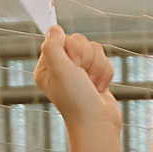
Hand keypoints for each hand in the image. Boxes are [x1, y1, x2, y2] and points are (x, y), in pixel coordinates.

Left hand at [34, 26, 121, 151]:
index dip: (72, 47)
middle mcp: (61, 68)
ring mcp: (79, 72)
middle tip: (83, 75)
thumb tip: (55, 28)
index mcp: (47, 67)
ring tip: (92, 84)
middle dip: (87, 58)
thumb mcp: (59, 68)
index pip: (60, 38)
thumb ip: (53, 45)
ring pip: (95, 50)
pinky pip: (105, 60)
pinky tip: (100, 88)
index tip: (74, 63)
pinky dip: (105, 74)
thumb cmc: (76, 99)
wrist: (97, 123)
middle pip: (79, 41)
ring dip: (97, 67)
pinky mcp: (95, 76)